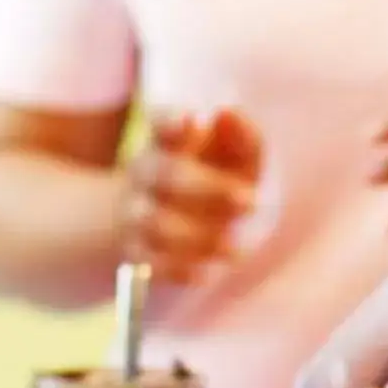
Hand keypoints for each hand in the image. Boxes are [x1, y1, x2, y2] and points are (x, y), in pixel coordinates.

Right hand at [117, 109, 262, 284]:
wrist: (153, 221)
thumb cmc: (211, 179)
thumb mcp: (233, 156)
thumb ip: (241, 136)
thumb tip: (227, 113)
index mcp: (167, 142)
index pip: (162, 124)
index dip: (174, 121)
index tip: (196, 119)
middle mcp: (145, 172)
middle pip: (166, 175)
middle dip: (209, 188)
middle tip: (252, 201)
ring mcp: (136, 212)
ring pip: (158, 224)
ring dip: (200, 237)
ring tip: (238, 249)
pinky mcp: (135, 250)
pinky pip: (149, 262)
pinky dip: (176, 269)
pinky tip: (205, 274)